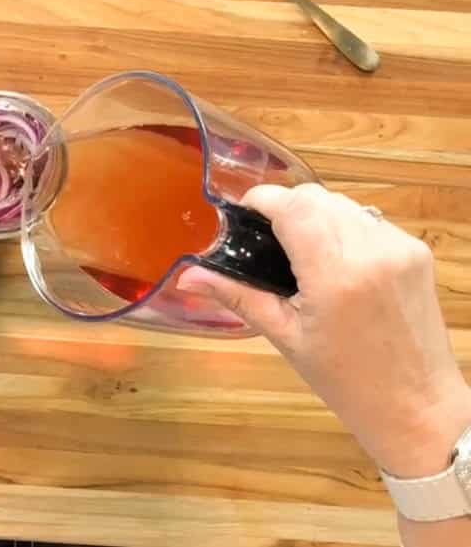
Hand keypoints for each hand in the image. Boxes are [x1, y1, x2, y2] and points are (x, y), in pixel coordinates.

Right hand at [177, 183, 470, 478]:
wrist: (417, 405)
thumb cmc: (346, 380)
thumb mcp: (285, 337)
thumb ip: (237, 296)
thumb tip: (186, 276)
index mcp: (336, 276)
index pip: (293, 207)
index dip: (262, 199)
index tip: (242, 213)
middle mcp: (372, 253)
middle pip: (317, 198)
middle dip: (287, 207)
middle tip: (268, 240)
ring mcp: (399, 249)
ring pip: (344, 204)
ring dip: (317, 216)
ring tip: (303, 254)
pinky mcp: (417, 252)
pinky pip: (369, 221)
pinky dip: (346, 229)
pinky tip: (338, 264)